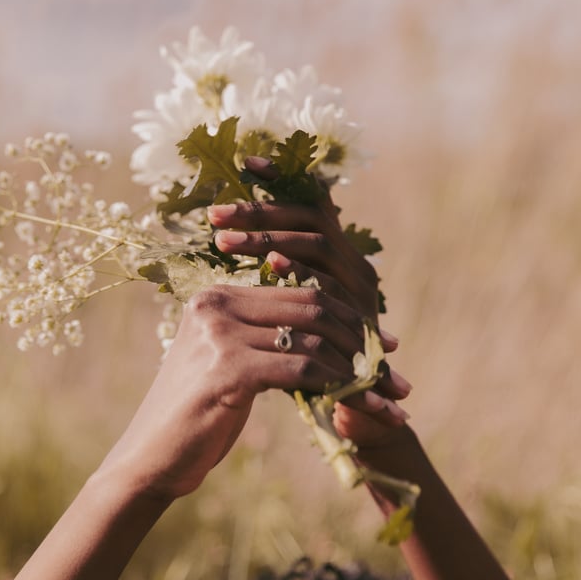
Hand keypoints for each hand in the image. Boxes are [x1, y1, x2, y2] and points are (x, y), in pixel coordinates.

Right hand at [101, 282, 366, 502]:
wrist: (150, 461)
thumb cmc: (197, 417)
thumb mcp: (234, 367)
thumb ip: (269, 340)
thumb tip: (334, 336)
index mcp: (217, 294)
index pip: (301, 292)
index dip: (351, 317)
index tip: (387, 344)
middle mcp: (216, 304)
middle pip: (312, 309)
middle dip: (364, 342)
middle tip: (396, 376)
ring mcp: (219, 333)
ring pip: (313, 341)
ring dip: (360, 373)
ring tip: (391, 400)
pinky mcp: (226, 368)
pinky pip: (302, 370)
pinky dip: (340, 388)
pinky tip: (362, 409)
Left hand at [207, 158, 410, 416]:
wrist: (360, 417)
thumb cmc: (313, 365)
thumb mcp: (285, 317)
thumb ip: (269, 282)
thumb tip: (224, 244)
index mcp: (340, 259)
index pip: (314, 202)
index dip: (284, 178)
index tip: (246, 162)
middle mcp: (357, 265)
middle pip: (313, 214)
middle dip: (263, 209)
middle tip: (215, 213)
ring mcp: (363, 288)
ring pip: (319, 241)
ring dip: (271, 235)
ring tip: (224, 240)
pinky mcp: (365, 312)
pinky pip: (332, 280)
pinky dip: (302, 268)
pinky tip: (273, 264)